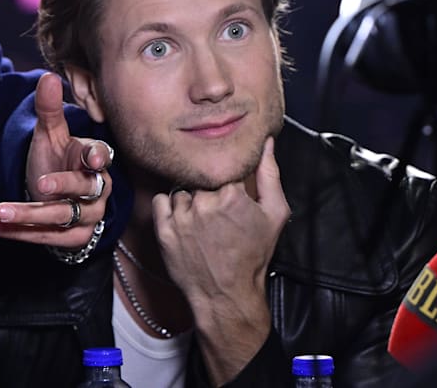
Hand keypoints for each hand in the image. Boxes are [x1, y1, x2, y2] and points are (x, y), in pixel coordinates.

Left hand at [0, 72, 112, 247]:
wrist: (55, 196)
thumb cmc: (58, 160)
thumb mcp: (50, 134)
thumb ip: (49, 109)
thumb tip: (48, 77)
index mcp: (93, 160)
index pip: (100, 156)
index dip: (97, 158)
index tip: (92, 160)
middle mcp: (96, 189)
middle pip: (83, 189)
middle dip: (62, 186)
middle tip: (39, 184)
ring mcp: (87, 216)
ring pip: (62, 218)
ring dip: (30, 216)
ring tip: (0, 211)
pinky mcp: (74, 238)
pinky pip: (48, 239)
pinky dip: (20, 234)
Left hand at [152, 138, 287, 383]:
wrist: (226, 294)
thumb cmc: (253, 255)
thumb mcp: (274, 214)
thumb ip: (270, 175)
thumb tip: (266, 142)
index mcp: (232, 194)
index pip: (222, 166)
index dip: (226, 177)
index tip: (229, 190)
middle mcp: (204, 202)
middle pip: (201, 178)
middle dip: (209, 189)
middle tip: (217, 211)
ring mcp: (181, 217)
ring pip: (182, 189)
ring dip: (190, 200)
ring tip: (202, 221)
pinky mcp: (163, 230)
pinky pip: (161, 201)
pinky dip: (170, 207)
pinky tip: (183, 221)